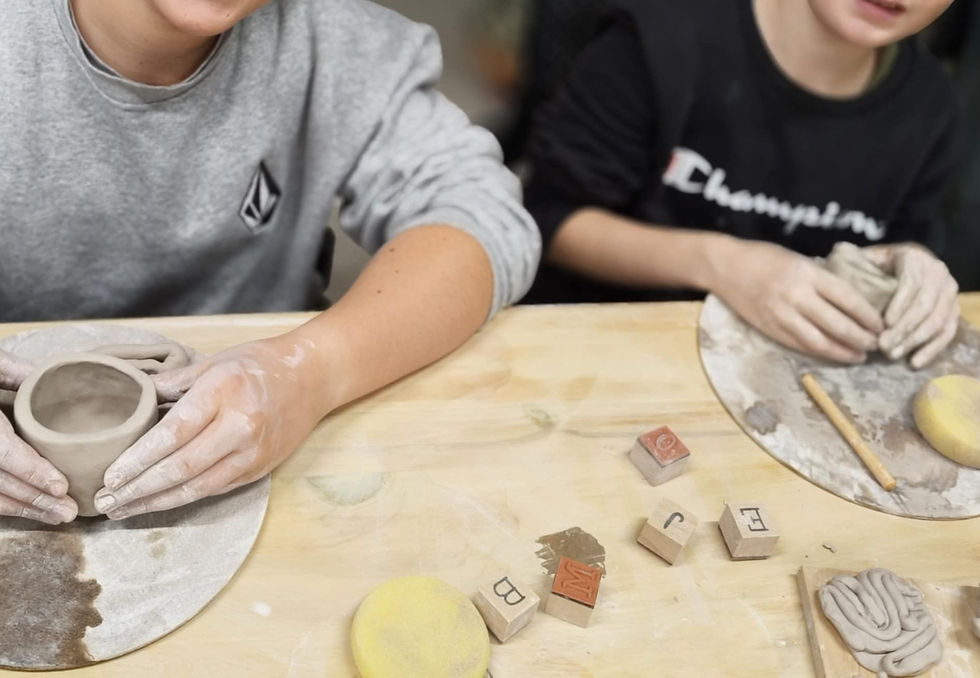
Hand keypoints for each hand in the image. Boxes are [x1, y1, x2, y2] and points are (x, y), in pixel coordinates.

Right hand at [0, 350, 76, 522]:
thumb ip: (14, 372)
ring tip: (57, 516)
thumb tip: (51, 378)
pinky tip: (30, 510)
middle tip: (69, 511)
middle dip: (33, 499)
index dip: (30, 470)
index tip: (60, 485)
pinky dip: (5, 506)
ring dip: (22, 509)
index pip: (1, 451)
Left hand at [93, 335, 329, 519]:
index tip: (110, 475)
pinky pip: (214, 489)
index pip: (173, 433)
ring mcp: (252, 451)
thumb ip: (174, 383)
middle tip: (105, 500)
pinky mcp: (259, 468)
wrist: (313, 377)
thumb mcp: (215, 362)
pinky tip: (158, 503)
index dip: (138, 458)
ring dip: (156, 502)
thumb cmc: (261, 364)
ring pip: (197, 487)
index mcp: (224, 392)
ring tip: (123, 509)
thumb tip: (134, 400)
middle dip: (139, 488)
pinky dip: (183, 498)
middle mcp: (240, 426)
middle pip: (180, 467)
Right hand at [709, 239, 882, 362]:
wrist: (724, 266)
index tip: (882, 325)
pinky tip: (833, 354)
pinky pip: (798, 344)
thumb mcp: (798, 259)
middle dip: (861, 337)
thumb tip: (850, 299)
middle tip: (876, 344)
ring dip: (842, 351)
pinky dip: (819, 352)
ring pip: (818, 340)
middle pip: (837, 323)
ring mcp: (780, 314)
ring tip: (859, 355)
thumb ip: (820, 279)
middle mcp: (795, 295)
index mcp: (807, 273)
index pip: (847, 298)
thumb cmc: (764, 257)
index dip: (868, 315)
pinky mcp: (768, 328)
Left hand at [863, 244, 958, 368]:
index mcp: (914, 257)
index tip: (885, 323)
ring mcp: (948, 292)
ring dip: (914, 341)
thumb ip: (856, 264)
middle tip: (883, 346)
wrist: (906, 265)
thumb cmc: (877, 265)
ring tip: (892, 355)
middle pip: (925, 305)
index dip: (900, 303)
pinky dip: (932, 349)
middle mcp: (937, 272)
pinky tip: (914, 362)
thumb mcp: (867, 258)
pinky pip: (947, 332)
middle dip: (904, 328)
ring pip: (937, 320)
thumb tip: (832, 270)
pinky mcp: (953, 310)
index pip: (912, 282)